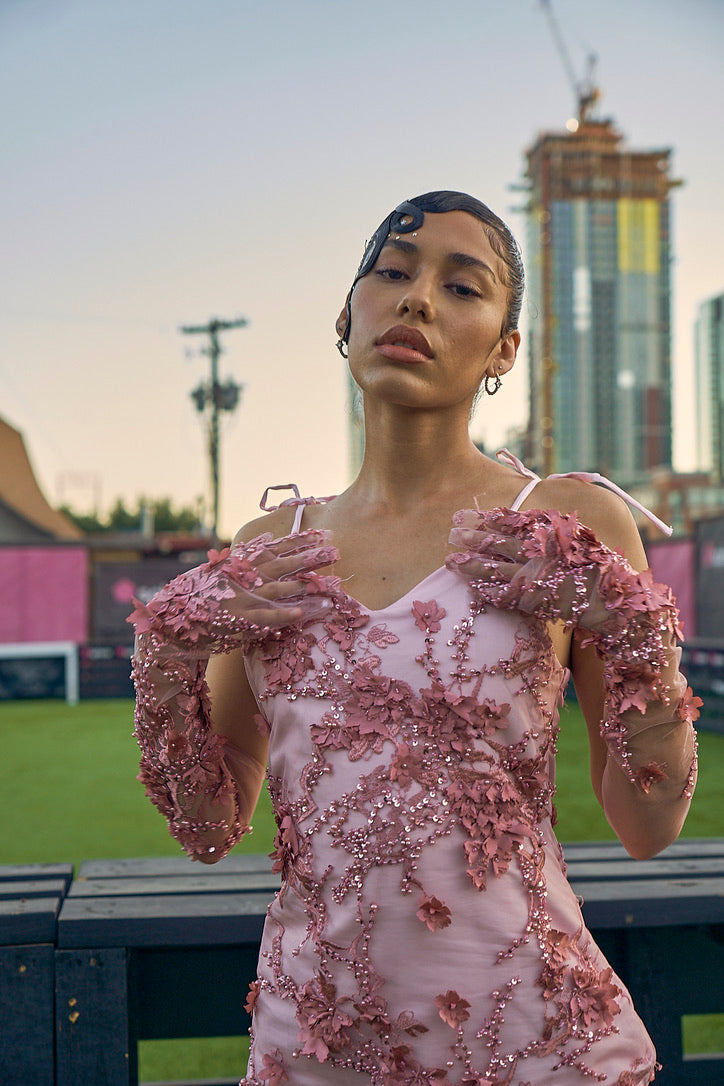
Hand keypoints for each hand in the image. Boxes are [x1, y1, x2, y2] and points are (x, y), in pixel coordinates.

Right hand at [129, 529, 339, 647]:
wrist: (174, 618)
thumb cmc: (200, 595)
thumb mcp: (223, 570)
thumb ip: (247, 557)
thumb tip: (269, 538)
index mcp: (242, 564)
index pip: (277, 548)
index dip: (301, 541)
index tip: (324, 533)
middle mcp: (244, 578)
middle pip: (284, 564)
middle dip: (310, 558)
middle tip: (336, 551)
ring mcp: (242, 598)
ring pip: (278, 588)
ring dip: (303, 584)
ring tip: (326, 581)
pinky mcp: (238, 619)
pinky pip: (264, 617)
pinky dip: (282, 614)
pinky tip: (301, 613)